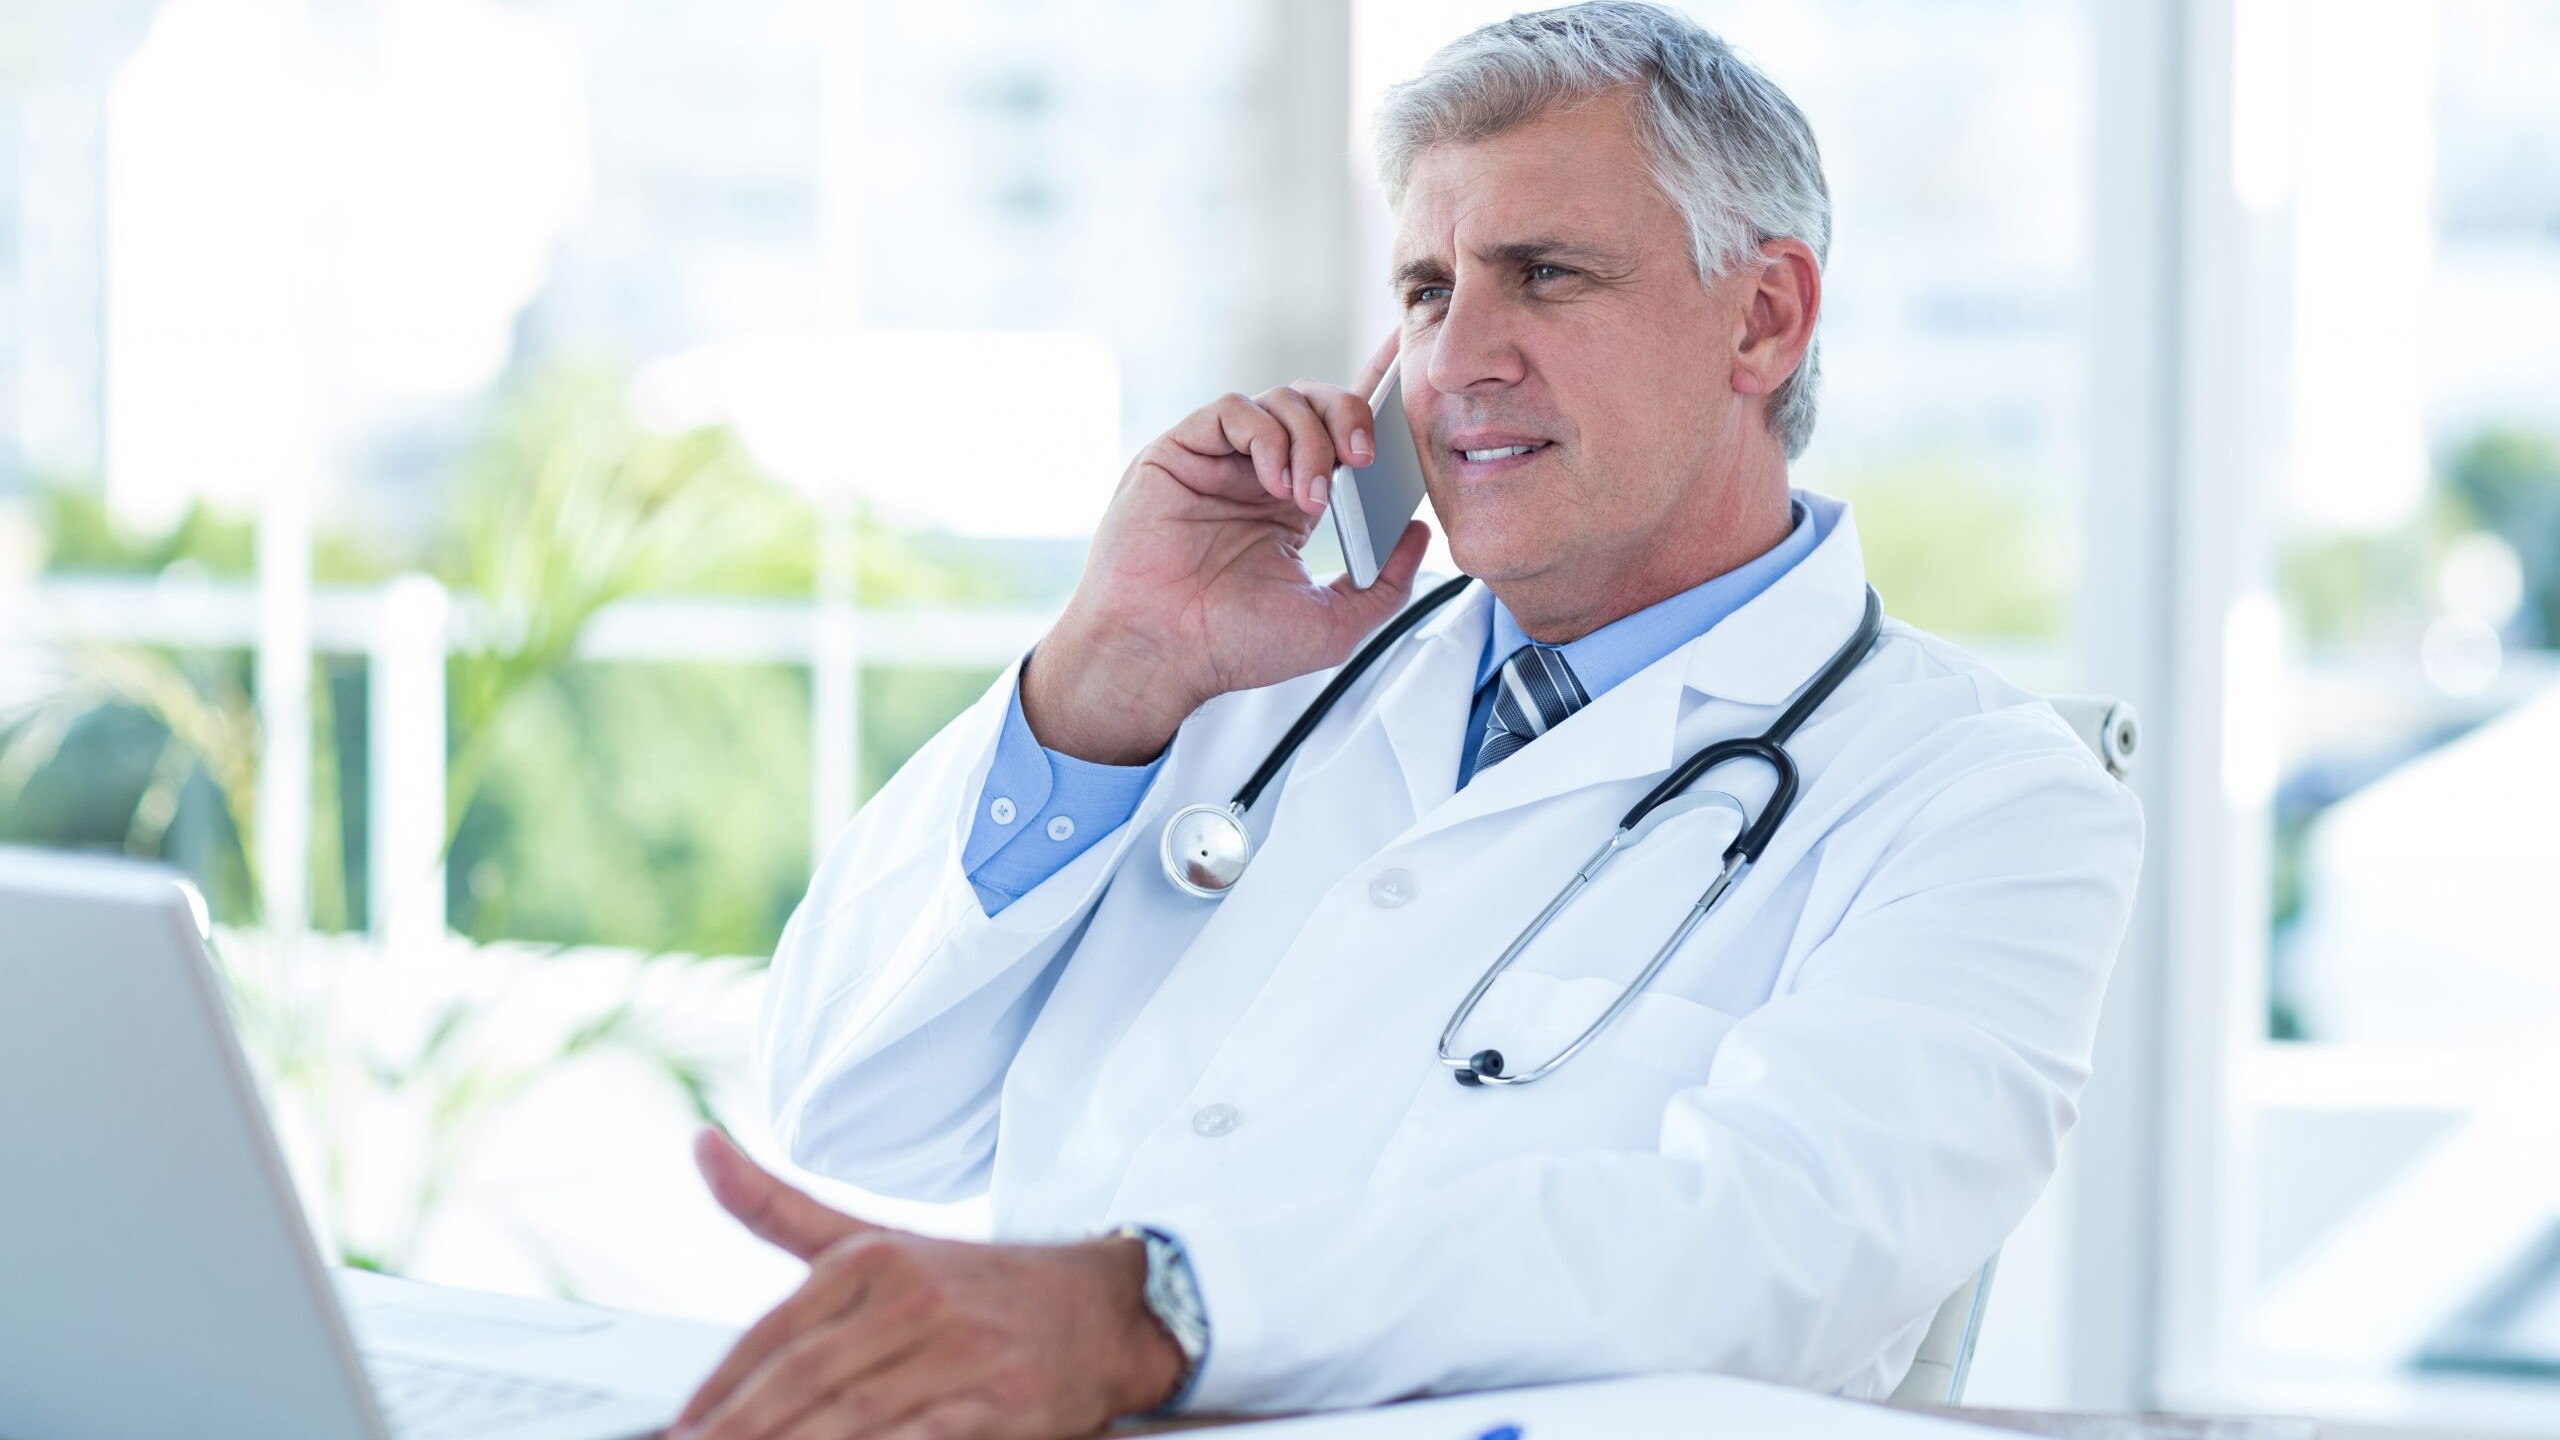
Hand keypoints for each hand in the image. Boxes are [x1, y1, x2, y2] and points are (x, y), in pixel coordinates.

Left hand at [674, 1130, 1185, 1439]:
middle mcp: (914, 1296)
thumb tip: (702, 1145)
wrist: (1101, 1307)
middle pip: (804, 1377)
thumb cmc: (974, 1285)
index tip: (677, 1430)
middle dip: (739, 1429)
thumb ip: (780, 1207)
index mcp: (873, 1258)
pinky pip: (923, 1437)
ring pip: (855, 1414)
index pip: (774, 1333)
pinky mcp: (1003, 1401)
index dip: (719, 1388)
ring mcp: (961, 1349)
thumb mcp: (875, 1239)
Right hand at [1023, 330, 1432, 763]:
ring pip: (1282, 400)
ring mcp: (1221, 460)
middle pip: (1318, 404)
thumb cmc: (1233, 645)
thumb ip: (1385, 584)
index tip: (1408, 374)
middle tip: (1363, 458)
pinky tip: (1273, 481)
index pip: (1342, 436)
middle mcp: (1259, 474)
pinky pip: (1234, 409)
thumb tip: (1419, 532)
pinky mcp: (1182, 450)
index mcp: (1294, 505)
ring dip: (1312, 440)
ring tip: (1309, 497)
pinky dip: (1265, 435)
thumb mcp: (1334, 625)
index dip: (1376, 400)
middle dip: (1352, 416)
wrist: (1162, 653)